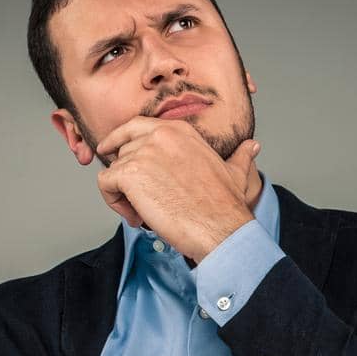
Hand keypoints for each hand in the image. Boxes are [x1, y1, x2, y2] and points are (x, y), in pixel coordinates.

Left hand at [91, 117, 260, 261]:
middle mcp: (159, 134)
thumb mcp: (235, 173)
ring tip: (142, 214)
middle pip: (123, 150)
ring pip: (113, 169)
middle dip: (127, 176)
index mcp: (179, 130)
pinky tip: (135, 217)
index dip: (121, 141)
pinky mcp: (129, 174)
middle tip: (141, 201)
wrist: (221, 229)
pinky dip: (113, 203)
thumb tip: (252, 148)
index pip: (136, 126)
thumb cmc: (227, 206)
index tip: (113, 153)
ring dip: (122, 194)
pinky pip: (104, 184)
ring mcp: (143, 152)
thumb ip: (239, 157)